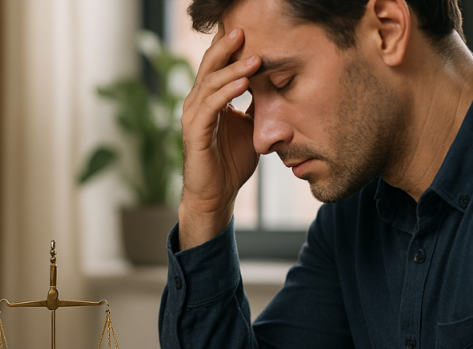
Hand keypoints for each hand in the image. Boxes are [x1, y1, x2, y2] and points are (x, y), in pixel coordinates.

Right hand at [179, 27, 261, 249]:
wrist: (217, 195)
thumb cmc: (232, 161)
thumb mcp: (253, 126)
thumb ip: (259, 104)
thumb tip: (280, 82)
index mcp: (209, 99)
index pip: (217, 66)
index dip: (230, 49)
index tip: (250, 30)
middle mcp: (197, 104)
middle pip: (208, 67)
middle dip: (226, 48)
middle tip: (243, 30)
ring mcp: (193, 117)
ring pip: (209, 84)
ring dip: (232, 70)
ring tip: (253, 58)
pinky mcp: (193, 133)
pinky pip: (209, 107)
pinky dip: (226, 93)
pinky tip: (243, 84)